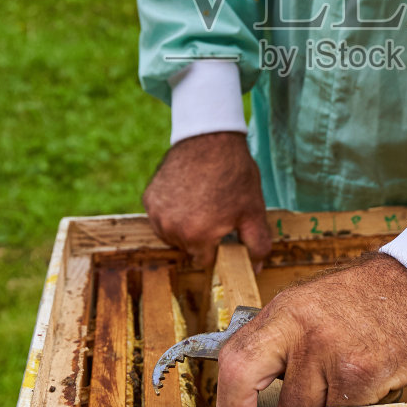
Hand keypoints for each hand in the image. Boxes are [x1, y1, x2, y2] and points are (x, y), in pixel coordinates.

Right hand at [142, 132, 272, 268]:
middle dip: (201, 237)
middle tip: (215, 212)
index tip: (223, 233)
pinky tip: (186, 194)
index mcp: (197, 236)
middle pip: (188, 248)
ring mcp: (157, 213)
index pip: (205, 261)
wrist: (210, 137)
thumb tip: (257, 269)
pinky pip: (160, 216)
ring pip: (171, 234)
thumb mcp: (253, 211)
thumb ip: (256, 244)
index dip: (217, 249)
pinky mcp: (149, 198)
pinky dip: (171, 210)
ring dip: (183, 226)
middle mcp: (171, 228)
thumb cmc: (234, 174)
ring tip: (201, 203)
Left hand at [215, 251, 406, 406]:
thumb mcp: (307, 305)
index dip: (229, 404)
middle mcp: (305, 331)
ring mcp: (335, 354)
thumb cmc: (363, 298)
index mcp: (285, 313)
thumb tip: (246, 391)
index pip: (236, 365)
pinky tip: (366, 382)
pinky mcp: (364, 374)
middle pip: (275, 403)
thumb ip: (278, 343)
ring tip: (341, 384)